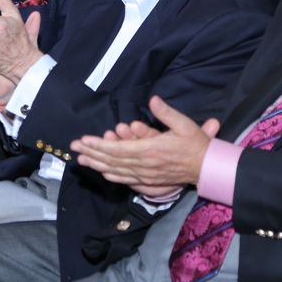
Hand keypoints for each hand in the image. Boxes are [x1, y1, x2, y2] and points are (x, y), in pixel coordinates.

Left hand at [70, 96, 219, 192]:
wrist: (206, 167)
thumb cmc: (195, 144)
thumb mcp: (184, 124)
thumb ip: (166, 112)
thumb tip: (153, 100)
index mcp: (150, 150)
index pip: (117, 149)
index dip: (99, 145)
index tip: (84, 140)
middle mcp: (144, 165)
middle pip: (112, 160)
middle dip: (91, 153)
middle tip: (74, 148)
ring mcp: (145, 175)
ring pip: (116, 171)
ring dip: (97, 165)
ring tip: (81, 159)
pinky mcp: (149, 181)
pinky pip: (126, 180)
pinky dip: (111, 176)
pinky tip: (102, 171)